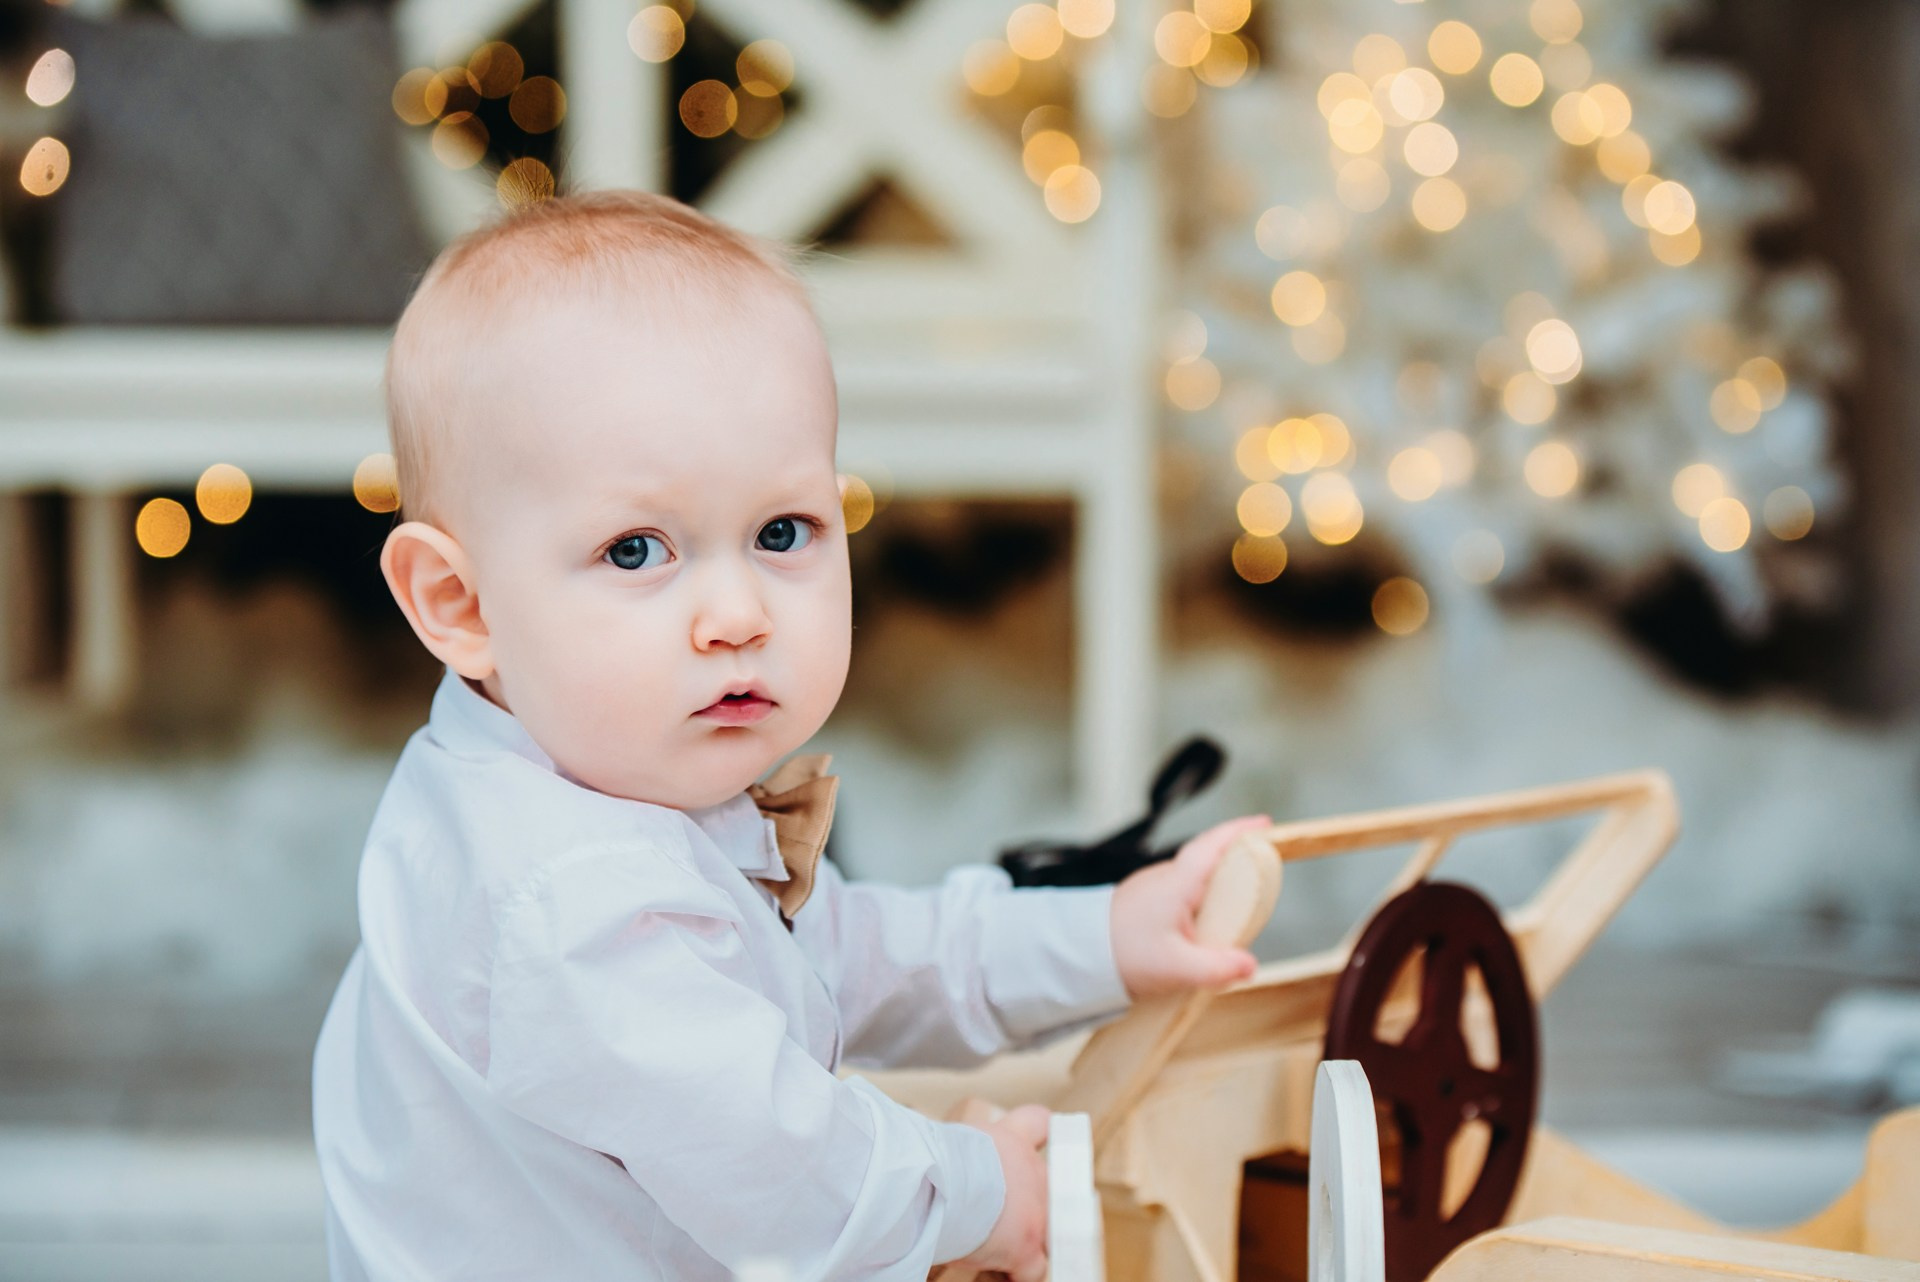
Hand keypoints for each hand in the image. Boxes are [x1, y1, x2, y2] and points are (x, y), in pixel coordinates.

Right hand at [947, 1104, 1050, 1281]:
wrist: (939, 1180)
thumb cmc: (932, 1157)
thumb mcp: (951, 1141)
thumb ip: (963, 1153)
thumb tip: (939, 1164)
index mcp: (1009, 1138)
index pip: (1038, 1122)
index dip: (1039, 1133)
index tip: (1038, 1141)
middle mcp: (1032, 1168)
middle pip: (1050, 1183)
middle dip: (1030, 1202)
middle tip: (1003, 1215)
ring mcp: (1036, 1208)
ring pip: (1050, 1230)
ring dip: (1030, 1240)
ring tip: (1006, 1250)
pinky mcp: (1027, 1244)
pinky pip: (1034, 1269)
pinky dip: (1019, 1274)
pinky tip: (1003, 1273)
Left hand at [1110, 815, 1270, 999]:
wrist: (1076, 957)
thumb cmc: (1123, 956)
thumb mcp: (1177, 969)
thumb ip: (1217, 968)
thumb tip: (1251, 965)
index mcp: (1176, 884)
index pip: (1212, 846)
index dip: (1240, 832)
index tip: (1265, 822)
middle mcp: (1164, 878)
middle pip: (1206, 857)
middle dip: (1236, 853)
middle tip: (1266, 858)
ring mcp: (1152, 887)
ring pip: (1192, 876)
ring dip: (1217, 878)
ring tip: (1243, 896)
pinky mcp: (1144, 901)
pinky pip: (1180, 890)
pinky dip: (1200, 895)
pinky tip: (1207, 919)